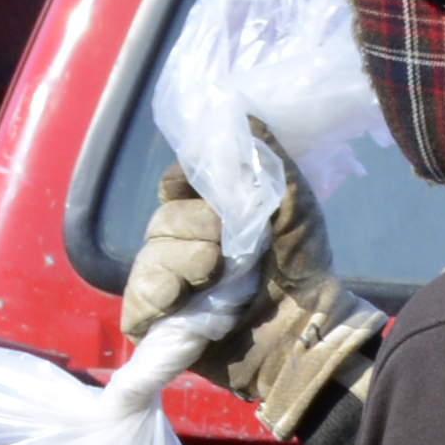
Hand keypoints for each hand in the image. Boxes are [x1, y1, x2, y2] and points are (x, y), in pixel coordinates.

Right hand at [119, 164, 379, 444]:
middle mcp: (187, 248)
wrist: (308, 331)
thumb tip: (242, 114)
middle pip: (160, 222)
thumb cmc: (304, 268)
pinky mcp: (163, 327)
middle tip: (227, 249)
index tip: (200, 187)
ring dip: (179, 264)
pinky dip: (155, 298)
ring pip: (147, 261)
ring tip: (213, 278)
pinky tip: (179, 300)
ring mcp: (172, 288)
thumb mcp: (294, 204)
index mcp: (212, 215)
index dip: (183, 181)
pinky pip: (136, 303)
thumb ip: (267, 159)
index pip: (174, 184)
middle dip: (193, 229)